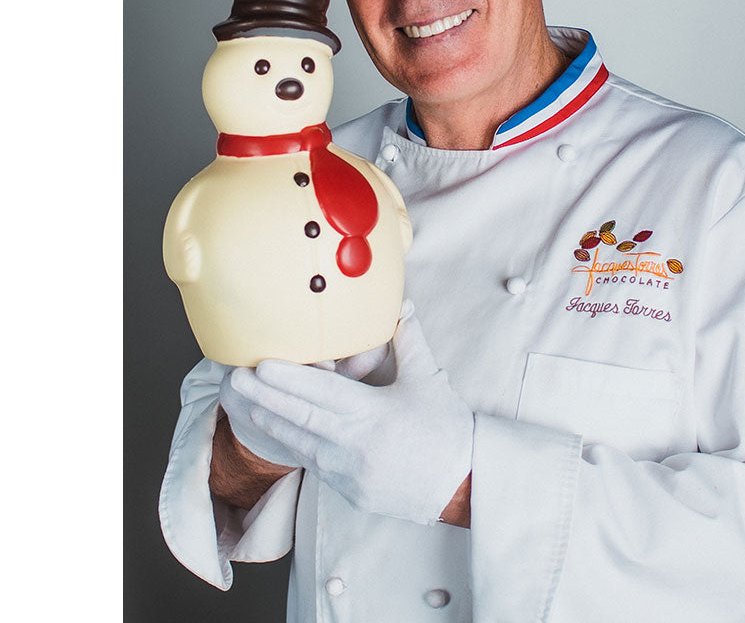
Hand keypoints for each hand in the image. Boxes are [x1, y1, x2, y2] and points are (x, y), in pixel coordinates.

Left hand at [228, 313, 473, 525]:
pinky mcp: (347, 489)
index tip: (260, 365)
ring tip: (237, 402)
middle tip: (232, 379)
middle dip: (261, 398)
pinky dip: (288, 443)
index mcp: (372, 415)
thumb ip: (410, 341)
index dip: (288, 380)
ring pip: (297, 443)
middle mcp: (353, 445)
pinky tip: (269, 429)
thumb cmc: (447, 428)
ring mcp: (347, 471)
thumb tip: (402, 306)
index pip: (320, 394)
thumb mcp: (429, 380)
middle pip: (298, 418)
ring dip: (265, 421)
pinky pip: (310, 462)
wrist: (463, 483)